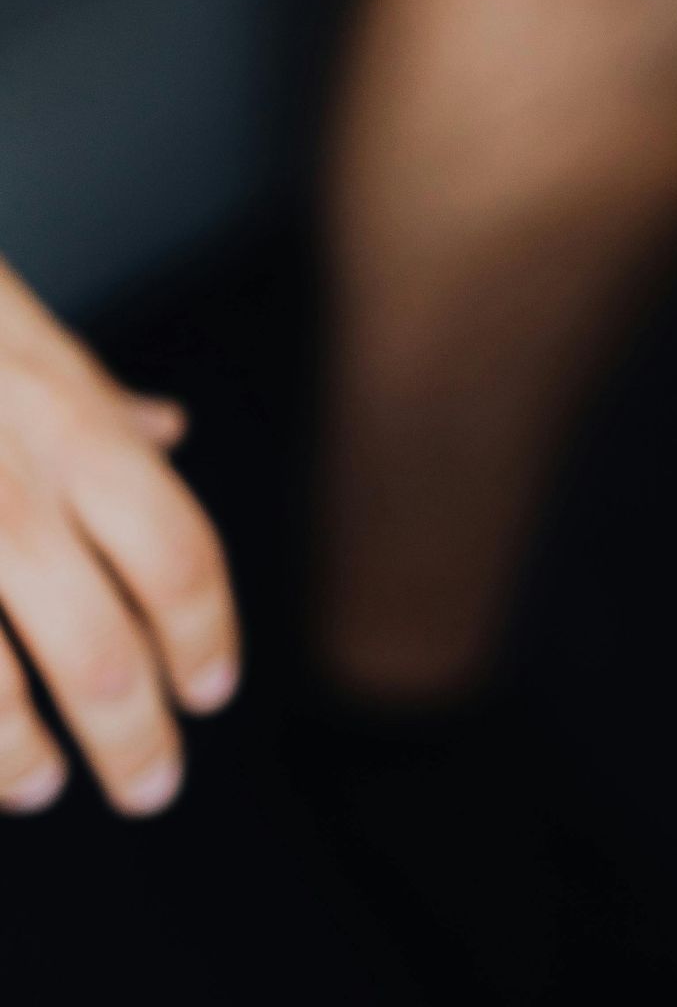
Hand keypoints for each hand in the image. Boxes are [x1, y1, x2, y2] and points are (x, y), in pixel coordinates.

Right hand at [0, 259, 238, 816]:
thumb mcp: (22, 336)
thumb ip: (94, 401)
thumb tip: (168, 429)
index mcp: (72, 429)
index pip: (178, 562)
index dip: (204, 639)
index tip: (210, 691)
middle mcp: (7, 488)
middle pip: (105, 655)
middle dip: (137, 738)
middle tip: (152, 786)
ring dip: (21, 759)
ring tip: (42, 787)